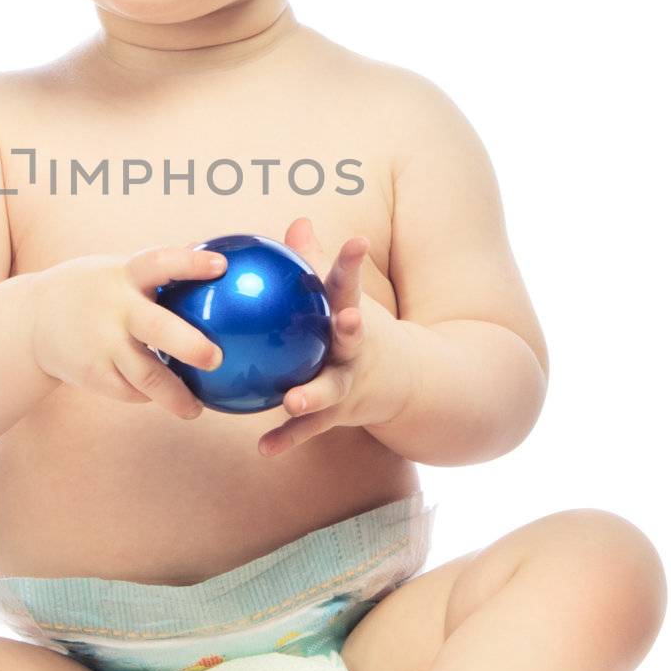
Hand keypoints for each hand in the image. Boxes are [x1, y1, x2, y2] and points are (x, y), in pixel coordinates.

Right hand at [30, 244, 229, 420]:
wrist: (30, 322)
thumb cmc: (92, 290)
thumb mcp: (117, 270)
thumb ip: (159, 271)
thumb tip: (215, 256)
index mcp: (124, 276)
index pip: (160, 263)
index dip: (190, 264)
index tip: (221, 266)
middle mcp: (114, 309)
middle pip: (158, 329)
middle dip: (190, 346)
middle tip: (216, 358)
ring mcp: (102, 345)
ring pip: (146, 376)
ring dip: (176, 395)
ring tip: (196, 408)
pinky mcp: (94, 374)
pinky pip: (131, 391)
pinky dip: (150, 396)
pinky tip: (165, 397)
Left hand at [258, 217, 411, 455]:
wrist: (406, 384)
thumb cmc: (361, 329)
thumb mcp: (347, 298)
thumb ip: (316, 263)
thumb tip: (297, 221)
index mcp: (352, 316)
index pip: (352, 283)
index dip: (354, 261)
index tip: (358, 240)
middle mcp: (354, 350)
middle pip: (353, 338)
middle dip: (352, 329)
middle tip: (350, 320)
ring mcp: (348, 384)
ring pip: (330, 391)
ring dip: (312, 396)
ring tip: (293, 400)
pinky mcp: (339, 414)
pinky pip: (308, 429)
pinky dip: (287, 438)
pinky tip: (263, 449)